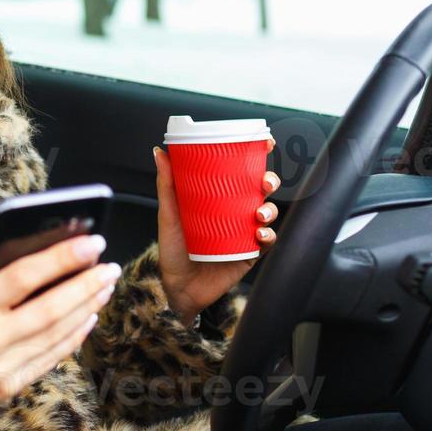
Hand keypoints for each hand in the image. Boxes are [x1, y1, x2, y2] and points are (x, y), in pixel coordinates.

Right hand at [0, 234, 119, 430]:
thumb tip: (21, 238)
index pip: (20, 278)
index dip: (60, 258)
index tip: (90, 242)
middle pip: (48, 310)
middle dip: (85, 284)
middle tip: (110, 265)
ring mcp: (0, 370)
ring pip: (56, 335)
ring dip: (87, 307)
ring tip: (104, 284)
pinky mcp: (10, 389)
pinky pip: (51, 358)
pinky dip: (75, 335)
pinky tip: (89, 315)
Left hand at [151, 137, 280, 326]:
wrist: (177, 288)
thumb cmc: (173, 251)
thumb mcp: (169, 215)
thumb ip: (167, 185)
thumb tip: (160, 152)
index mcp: (220, 198)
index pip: (242, 171)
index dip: (258, 155)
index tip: (265, 142)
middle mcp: (236, 212)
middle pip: (261, 189)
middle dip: (269, 181)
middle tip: (264, 182)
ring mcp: (244, 233)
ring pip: (269, 213)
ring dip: (270, 209)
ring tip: (259, 213)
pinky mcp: (249, 254)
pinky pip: (267, 241)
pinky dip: (268, 235)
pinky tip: (259, 234)